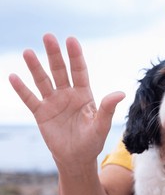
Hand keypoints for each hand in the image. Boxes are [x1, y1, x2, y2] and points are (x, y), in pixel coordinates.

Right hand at [9, 34, 124, 169]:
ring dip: (35, 67)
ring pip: (43, 81)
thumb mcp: (101, 126)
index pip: (79, 71)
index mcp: (84, 94)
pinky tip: (13, 77)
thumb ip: (108, 109)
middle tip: (48, 36)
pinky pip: (30, 99)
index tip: (71, 40)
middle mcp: (68, 94)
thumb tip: (121, 93)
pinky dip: (22, 89)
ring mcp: (53, 103)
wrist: (76, 158)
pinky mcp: (41, 114)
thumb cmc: (92, 142)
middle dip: (54, 54)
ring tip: (28, 52)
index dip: (75, 56)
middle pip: (60, 71)